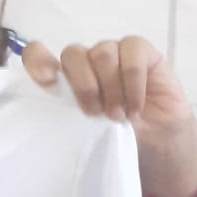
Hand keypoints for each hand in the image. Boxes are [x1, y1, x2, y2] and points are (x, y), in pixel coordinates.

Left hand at [23, 36, 196, 196]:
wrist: (158, 144)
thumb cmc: (117, 137)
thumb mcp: (86, 130)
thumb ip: (68, 115)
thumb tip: (52, 114)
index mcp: (66, 79)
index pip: (40, 55)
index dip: (38, 60)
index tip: (46, 81)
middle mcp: (87, 62)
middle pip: (74, 54)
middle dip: (83, 85)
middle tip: (95, 113)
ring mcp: (114, 53)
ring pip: (102, 53)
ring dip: (110, 87)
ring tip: (119, 115)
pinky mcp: (141, 52)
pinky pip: (132, 53)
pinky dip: (133, 81)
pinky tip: (136, 105)